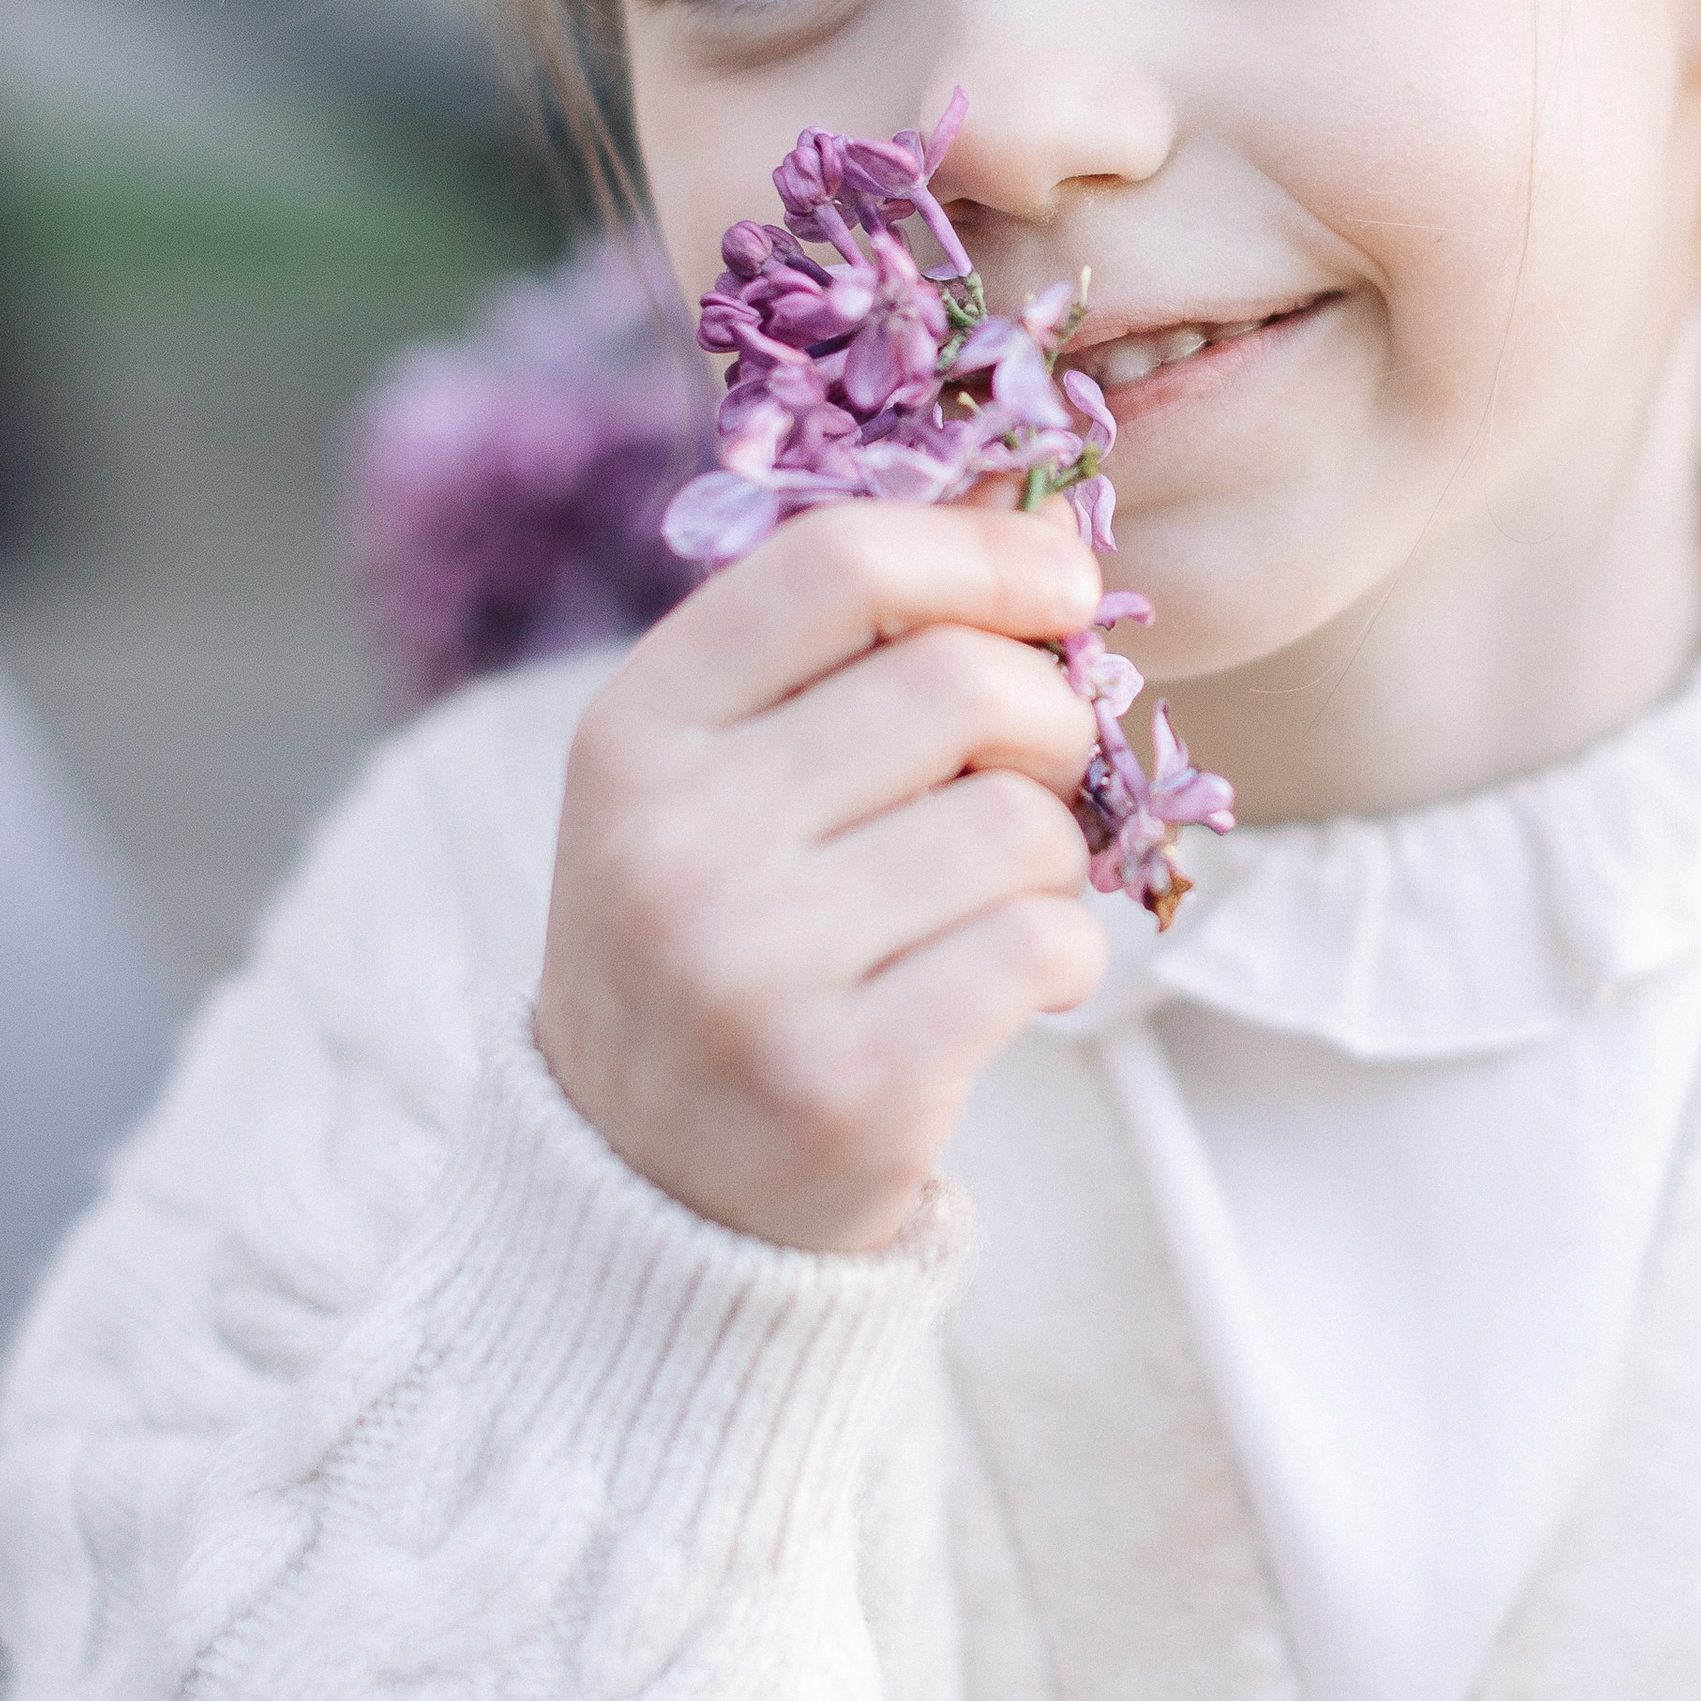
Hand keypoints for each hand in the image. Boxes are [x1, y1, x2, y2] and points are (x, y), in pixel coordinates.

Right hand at [538, 502, 1107, 1248]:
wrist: (649, 1195)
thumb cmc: (724, 939)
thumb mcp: (722, 775)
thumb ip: (850, 645)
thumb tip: (1044, 505)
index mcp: (635, 732)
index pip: (836, 562)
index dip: (983, 550)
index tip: (1060, 581)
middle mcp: (672, 842)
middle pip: (960, 684)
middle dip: (1046, 718)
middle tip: (1038, 771)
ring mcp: (748, 973)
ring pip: (1020, 823)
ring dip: (1051, 856)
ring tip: (994, 901)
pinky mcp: (844, 1088)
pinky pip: (1042, 946)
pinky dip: (1064, 955)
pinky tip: (1010, 983)